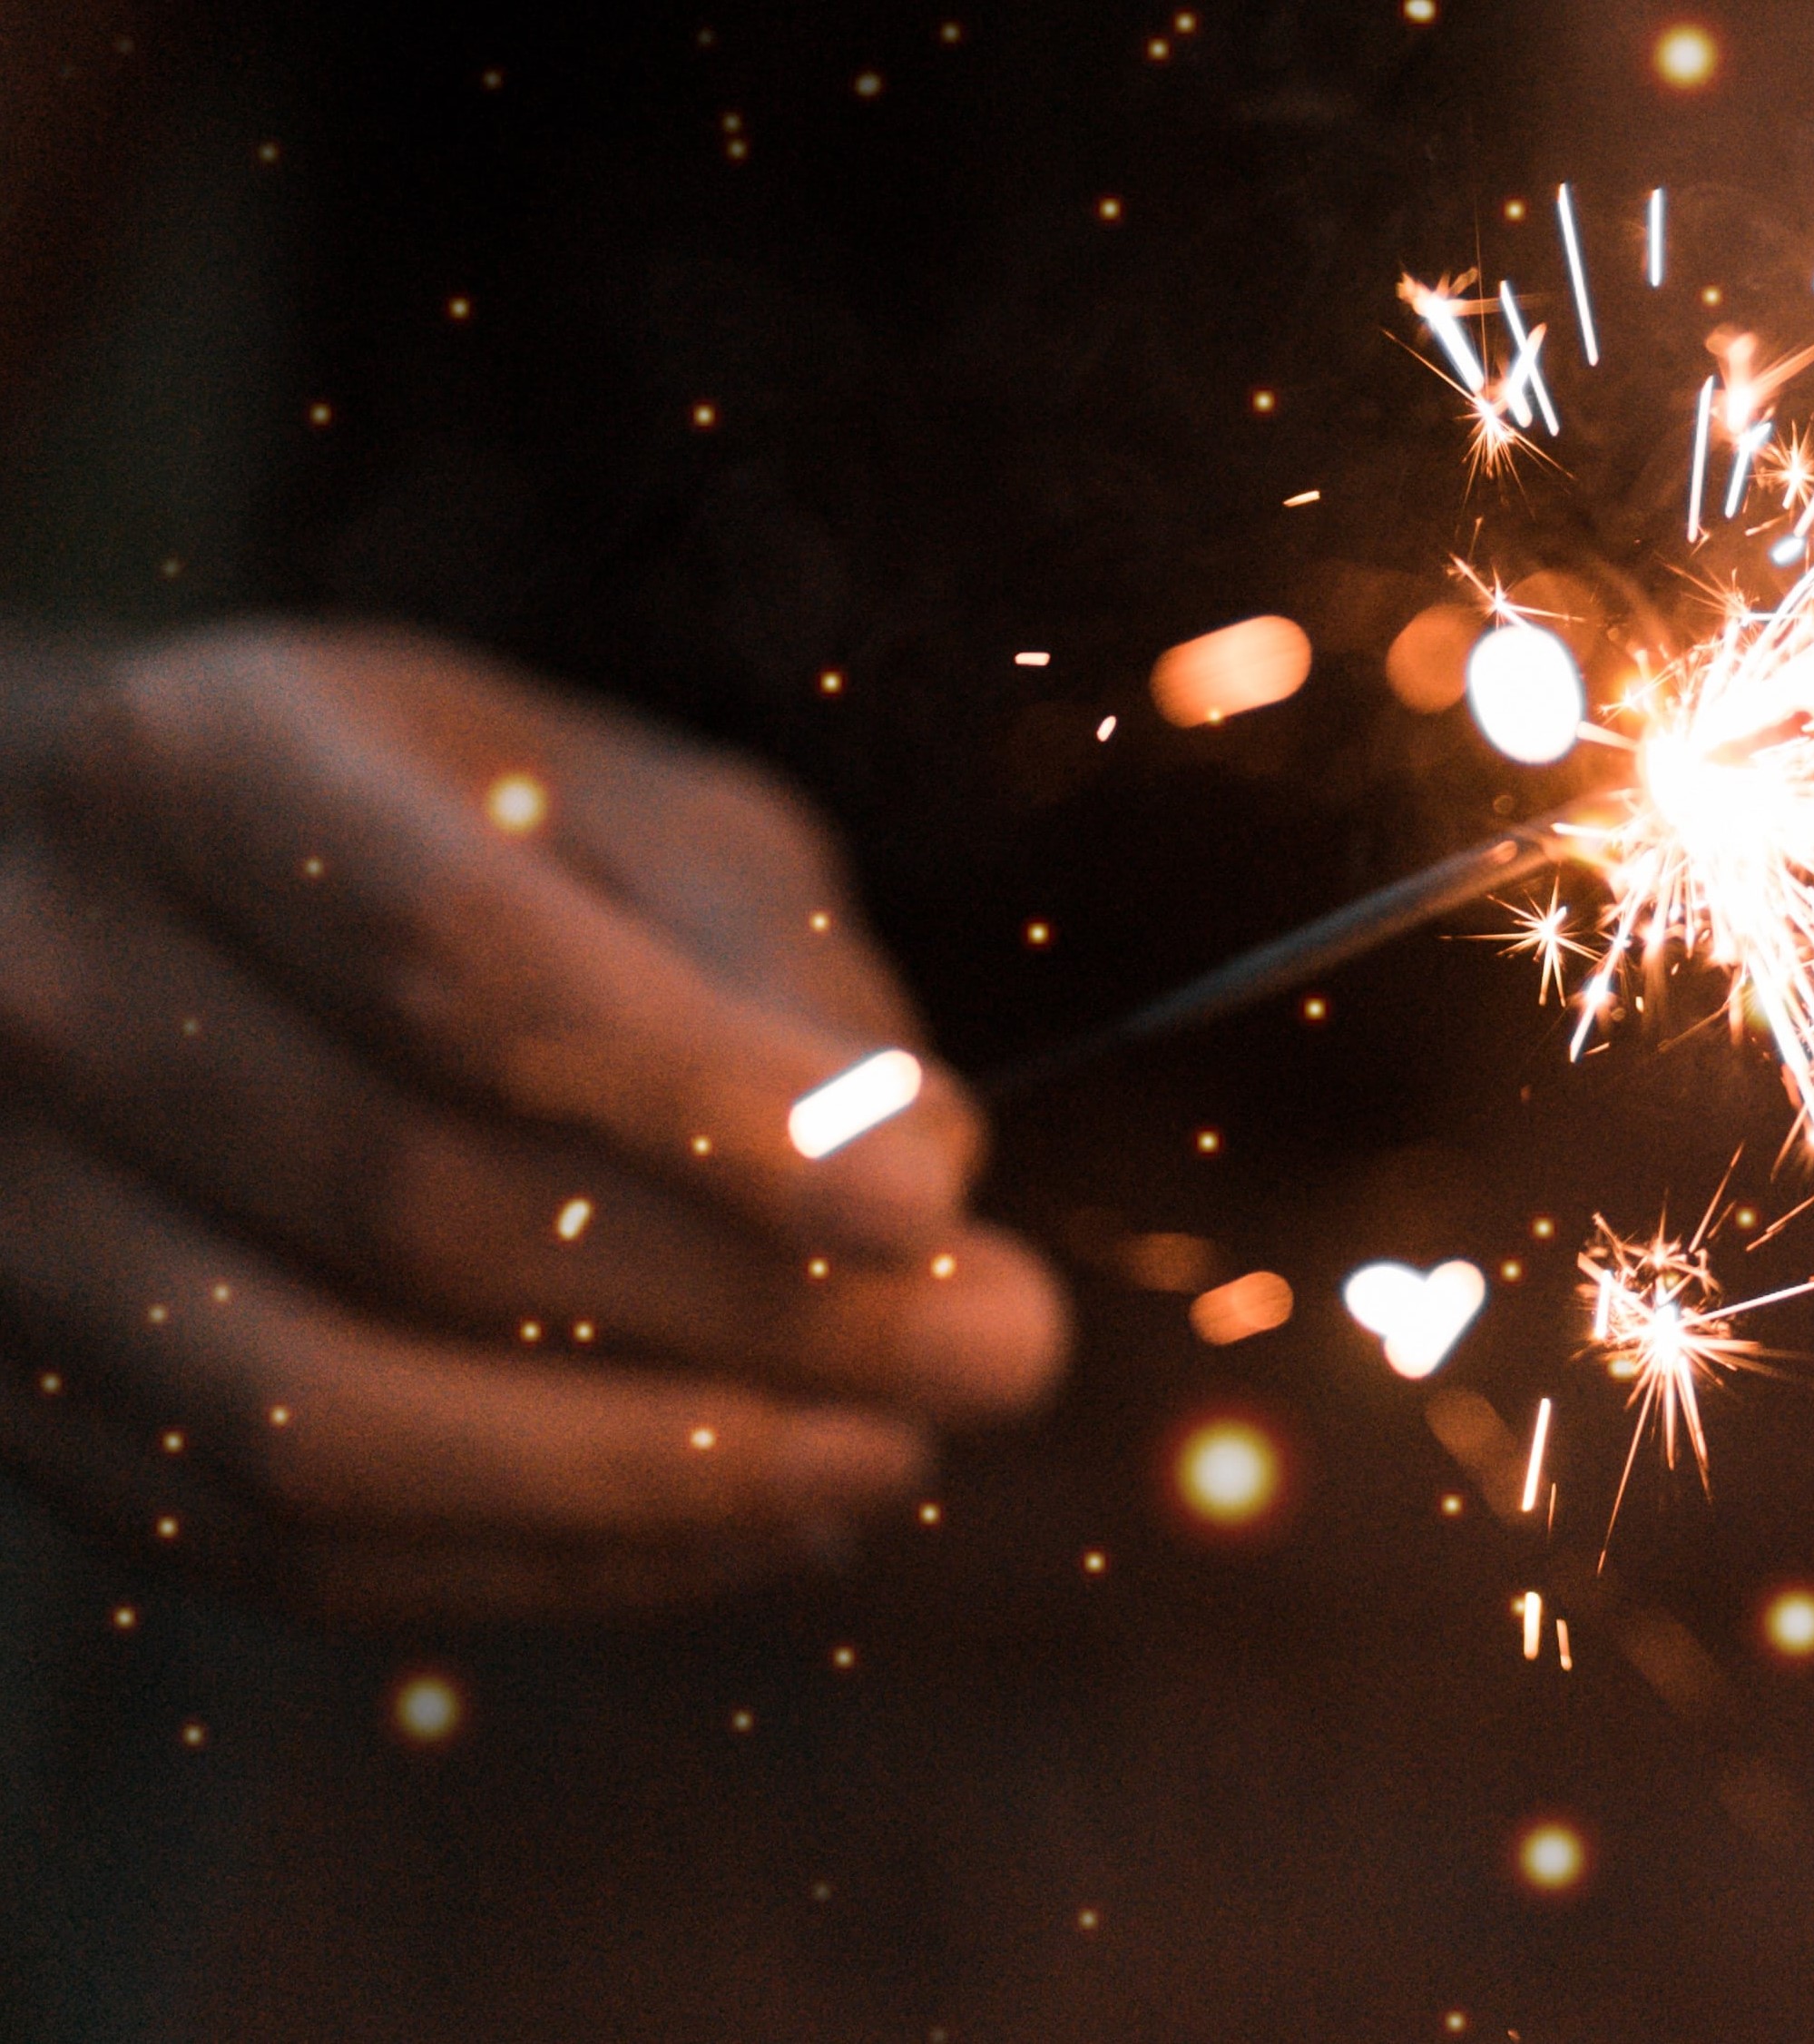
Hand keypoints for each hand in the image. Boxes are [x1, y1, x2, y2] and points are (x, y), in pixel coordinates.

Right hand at [0, 622, 1065, 1617]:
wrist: (80, 901)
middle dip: (753, 1312)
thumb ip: (769, 959)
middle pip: (420, 1206)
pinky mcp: (22, 1401)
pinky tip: (750, 1525)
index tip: (931, 1207)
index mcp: (203, 772)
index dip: (709, 1105)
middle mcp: (50, 987)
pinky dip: (543, 1565)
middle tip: (1005, 1357)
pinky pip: (281, 1547)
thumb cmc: (425, 835)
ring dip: (653, 1479)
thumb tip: (927, 1175)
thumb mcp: (609, 803)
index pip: (462, 965)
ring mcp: (1, 1214)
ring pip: (328, 1418)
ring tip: (892, 1461)